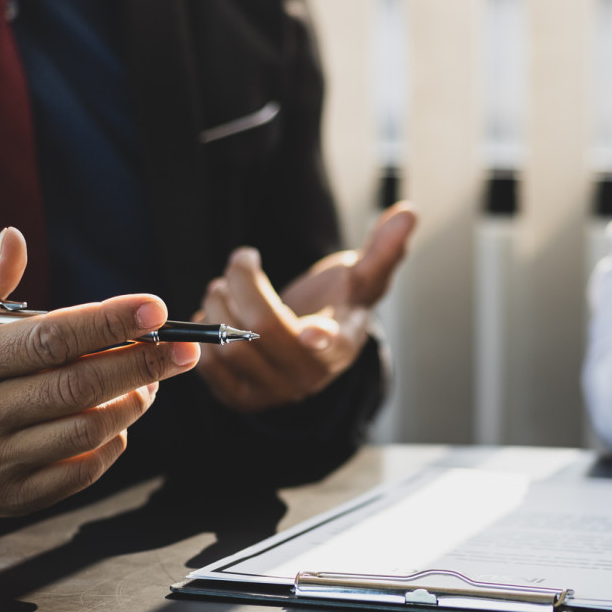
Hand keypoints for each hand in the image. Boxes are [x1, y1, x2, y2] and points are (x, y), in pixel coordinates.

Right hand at [0, 227, 200, 516]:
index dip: (109, 323)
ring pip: (86, 431)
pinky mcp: (6, 497)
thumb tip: (15, 240)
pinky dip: (112, 444)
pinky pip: (78, 472)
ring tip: (151, 379)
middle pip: (78, 387)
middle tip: (184, 348)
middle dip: (141, 364)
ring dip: (132, 402)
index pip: (50, 339)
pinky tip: (119, 417)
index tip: (154, 309)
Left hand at [195, 202, 416, 411]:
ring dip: (216, 305)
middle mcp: (308, 377)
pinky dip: (203, 335)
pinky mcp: (242, 400)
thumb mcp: (361, 279)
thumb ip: (383, 248)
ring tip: (224, 288)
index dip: (321, 338)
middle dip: (241, 283)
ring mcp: (275, 393)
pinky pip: (208, 367)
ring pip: (228, 345)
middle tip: (240, 260)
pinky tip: (215, 318)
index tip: (310, 332)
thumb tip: (409, 211)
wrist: (309, 347)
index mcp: (342, 346)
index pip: (331, 344)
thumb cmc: (337, 306)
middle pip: (261, 326)